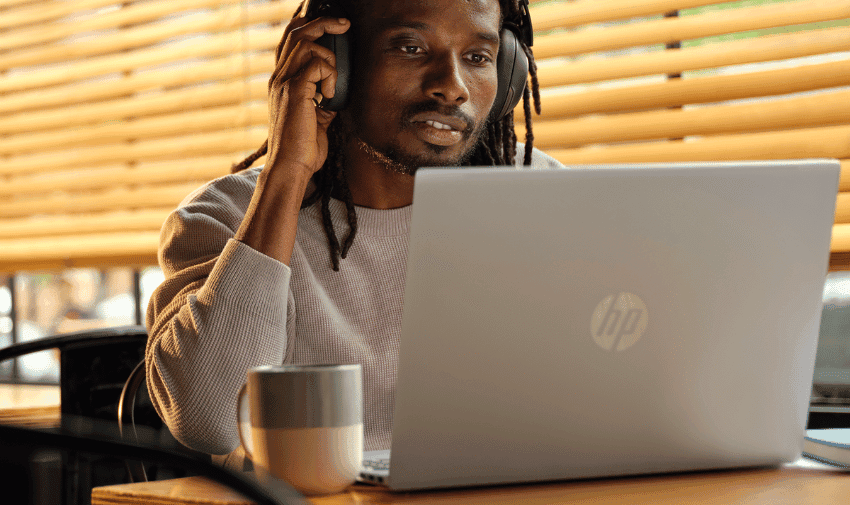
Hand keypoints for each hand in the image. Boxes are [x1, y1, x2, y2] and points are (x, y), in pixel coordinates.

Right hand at [265, 16, 349, 177]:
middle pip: (296, 32)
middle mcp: (279, 77)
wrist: (291, 166)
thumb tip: (338, 90)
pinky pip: (316, 65)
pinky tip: (330, 96)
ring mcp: (284, 82)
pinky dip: (330, 75)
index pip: (290, 40)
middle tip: (344, 24)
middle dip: (324, 22)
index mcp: (282, 81)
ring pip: (306, 44)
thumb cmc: (303, 148)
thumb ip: (324, 100)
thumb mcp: (317, 119)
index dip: (309, 25)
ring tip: (334, 84)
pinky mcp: (294, 91)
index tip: (334, 26)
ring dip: (329, 58)